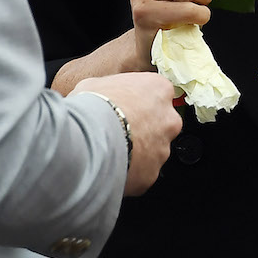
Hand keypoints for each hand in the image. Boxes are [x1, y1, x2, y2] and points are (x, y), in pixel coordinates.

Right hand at [72, 71, 181, 194]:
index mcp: (159, 90)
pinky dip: (129, 170)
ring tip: (112, 148)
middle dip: (144, 127)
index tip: (128, 105)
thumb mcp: (96, 84)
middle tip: (120, 128)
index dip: (140, 100)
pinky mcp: (152, 174)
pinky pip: (142, 171)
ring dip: (137, 150)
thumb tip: (102, 94)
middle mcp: (168, 119)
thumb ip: (111, 88)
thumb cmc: (94, 107)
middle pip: (161, 123)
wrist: (88, 139)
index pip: (158, 92)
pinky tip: (112, 163)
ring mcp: (162, 149)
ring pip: (153, 150)